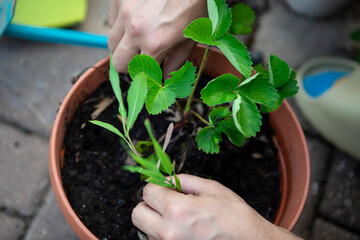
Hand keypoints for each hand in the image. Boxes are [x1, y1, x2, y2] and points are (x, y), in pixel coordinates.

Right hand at [108, 0, 206, 75]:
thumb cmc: (193, 7)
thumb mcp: (190, 39)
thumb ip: (176, 62)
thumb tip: (165, 78)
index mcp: (154, 44)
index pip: (139, 73)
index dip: (147, 74)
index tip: (153, 70)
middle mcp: (135, 31)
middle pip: (117, 63)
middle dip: (130, 65)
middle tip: (142, 59)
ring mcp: (125, 13)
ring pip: (111, 43)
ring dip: (123, 46)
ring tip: (139, 39)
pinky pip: (111, 22)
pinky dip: (120, 27)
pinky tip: (135, 22)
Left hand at [132, 174, 301, 239]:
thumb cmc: (235, 218)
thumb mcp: (211, 188)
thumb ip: (184, 180)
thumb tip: (167, 179)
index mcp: (177, 210)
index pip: (147, 192)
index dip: (156, 186)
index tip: (164, 188)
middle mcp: (168, 232)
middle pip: (138, 213)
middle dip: (149, 204)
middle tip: (165, 202)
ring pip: (146, 230)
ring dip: (157, 221)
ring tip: (180, 219)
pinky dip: (164, 234)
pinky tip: (182, 230)